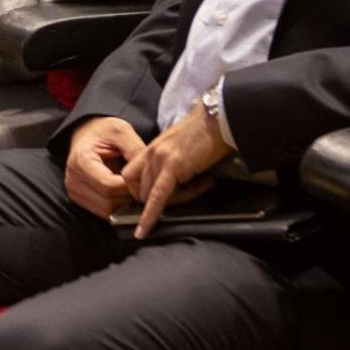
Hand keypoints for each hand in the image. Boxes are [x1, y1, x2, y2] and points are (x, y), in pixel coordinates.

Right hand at [65, 116, 145, 219]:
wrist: (88, 132)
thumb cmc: (104, 130)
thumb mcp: (122, 131)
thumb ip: (135, 150)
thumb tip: (150, 176)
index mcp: (81, 160)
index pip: (109, 186)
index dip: (130, 186)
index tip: (143, 178)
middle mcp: (72, 179)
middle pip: (108, 202)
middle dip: (129, 196)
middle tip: (142, 184)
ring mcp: (73, 191)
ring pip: (106, 211)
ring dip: (124, 203)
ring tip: (133, 187)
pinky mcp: (78, 199)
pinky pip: (102, 212)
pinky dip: (117, 206)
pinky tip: (123, 192)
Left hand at [122, 105, 232, 238]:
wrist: (219, 118)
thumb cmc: (207, 134)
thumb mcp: (180, 149)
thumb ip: (170, 164)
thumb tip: (173, 185)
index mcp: (151, 149)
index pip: (131, 178)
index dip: (140, 192)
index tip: (155, 201)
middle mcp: (150, 153)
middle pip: (139, 190)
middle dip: (158, 201)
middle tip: (190, 192)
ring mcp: (160, 159)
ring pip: (150, 196)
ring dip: (172, 202)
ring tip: (201, 185)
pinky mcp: (173, 166)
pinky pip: (158, 198)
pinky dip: (150, 216)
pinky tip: (144, 230)